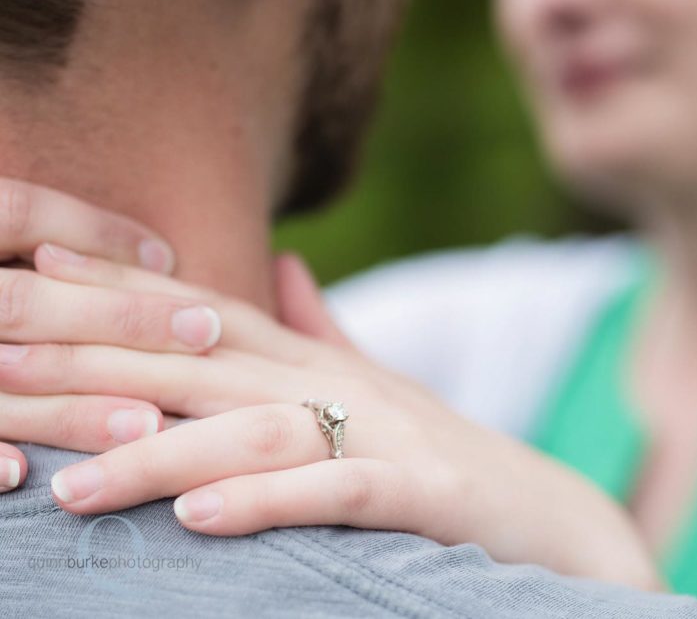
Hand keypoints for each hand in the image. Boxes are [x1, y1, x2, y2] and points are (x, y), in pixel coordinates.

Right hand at [0, 178, 181, 493]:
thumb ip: (43, 237)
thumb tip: (158, 259)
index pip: (16, 212)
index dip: (94, 232)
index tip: (169, 258)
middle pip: (21, 300)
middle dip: (117, 320)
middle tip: (203, 333)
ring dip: (66, 407)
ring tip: (144, 422)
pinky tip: (17, 477)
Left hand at [1, 247, 663, 590]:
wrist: (553, 514)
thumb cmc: (450, 456)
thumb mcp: (378, 387)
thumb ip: (320, 330)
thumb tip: (274, 269)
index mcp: (321, 363)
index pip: (207, 316)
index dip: (120, 289)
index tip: (33, 270)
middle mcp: (345, 387)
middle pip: (207, 366)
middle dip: (99, 364)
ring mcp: (388, 435)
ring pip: (260, 432)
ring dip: (162, 456)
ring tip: (67, 485)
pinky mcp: (426, 490)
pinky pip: (339, 490)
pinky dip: (271, 500)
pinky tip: (199, 517)